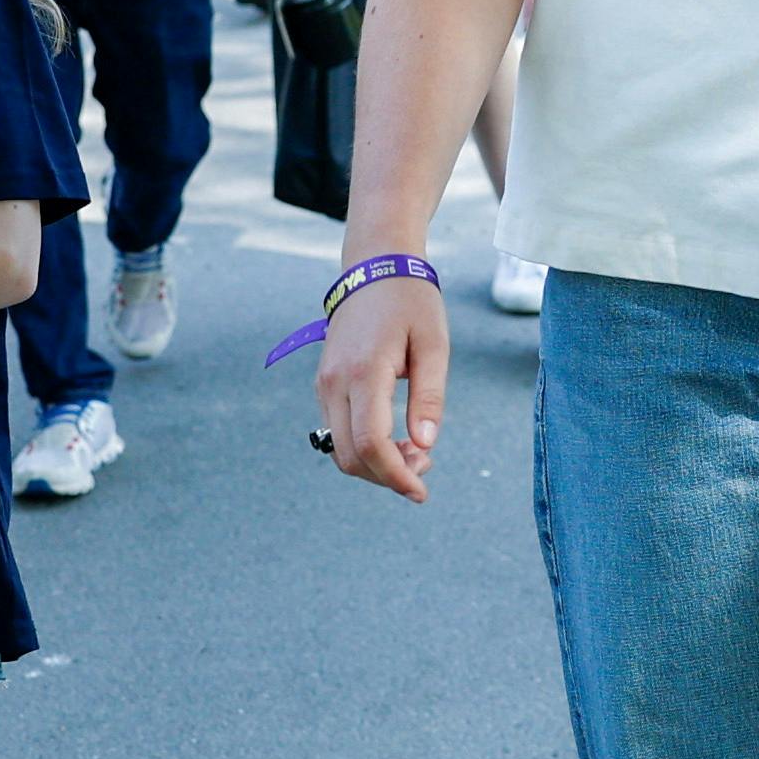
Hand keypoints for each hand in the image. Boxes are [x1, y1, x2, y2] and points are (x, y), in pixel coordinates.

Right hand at [314, 269, 452, 502]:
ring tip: (417, 452)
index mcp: (364, 372)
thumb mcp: (434, 345)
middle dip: (387, 475)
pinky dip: (364, 447)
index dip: (395, 475)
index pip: (370, 443)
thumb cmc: (411, 302)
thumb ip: (430, 397)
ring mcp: (324, 384)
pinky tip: (396, 438)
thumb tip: (424, 445)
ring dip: (376, 464)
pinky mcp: (325, 384)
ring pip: (340, 449)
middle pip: (350, 456)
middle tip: (426, 467)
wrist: (374, 267)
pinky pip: (338, 431)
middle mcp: (335, 382)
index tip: (421, 491)